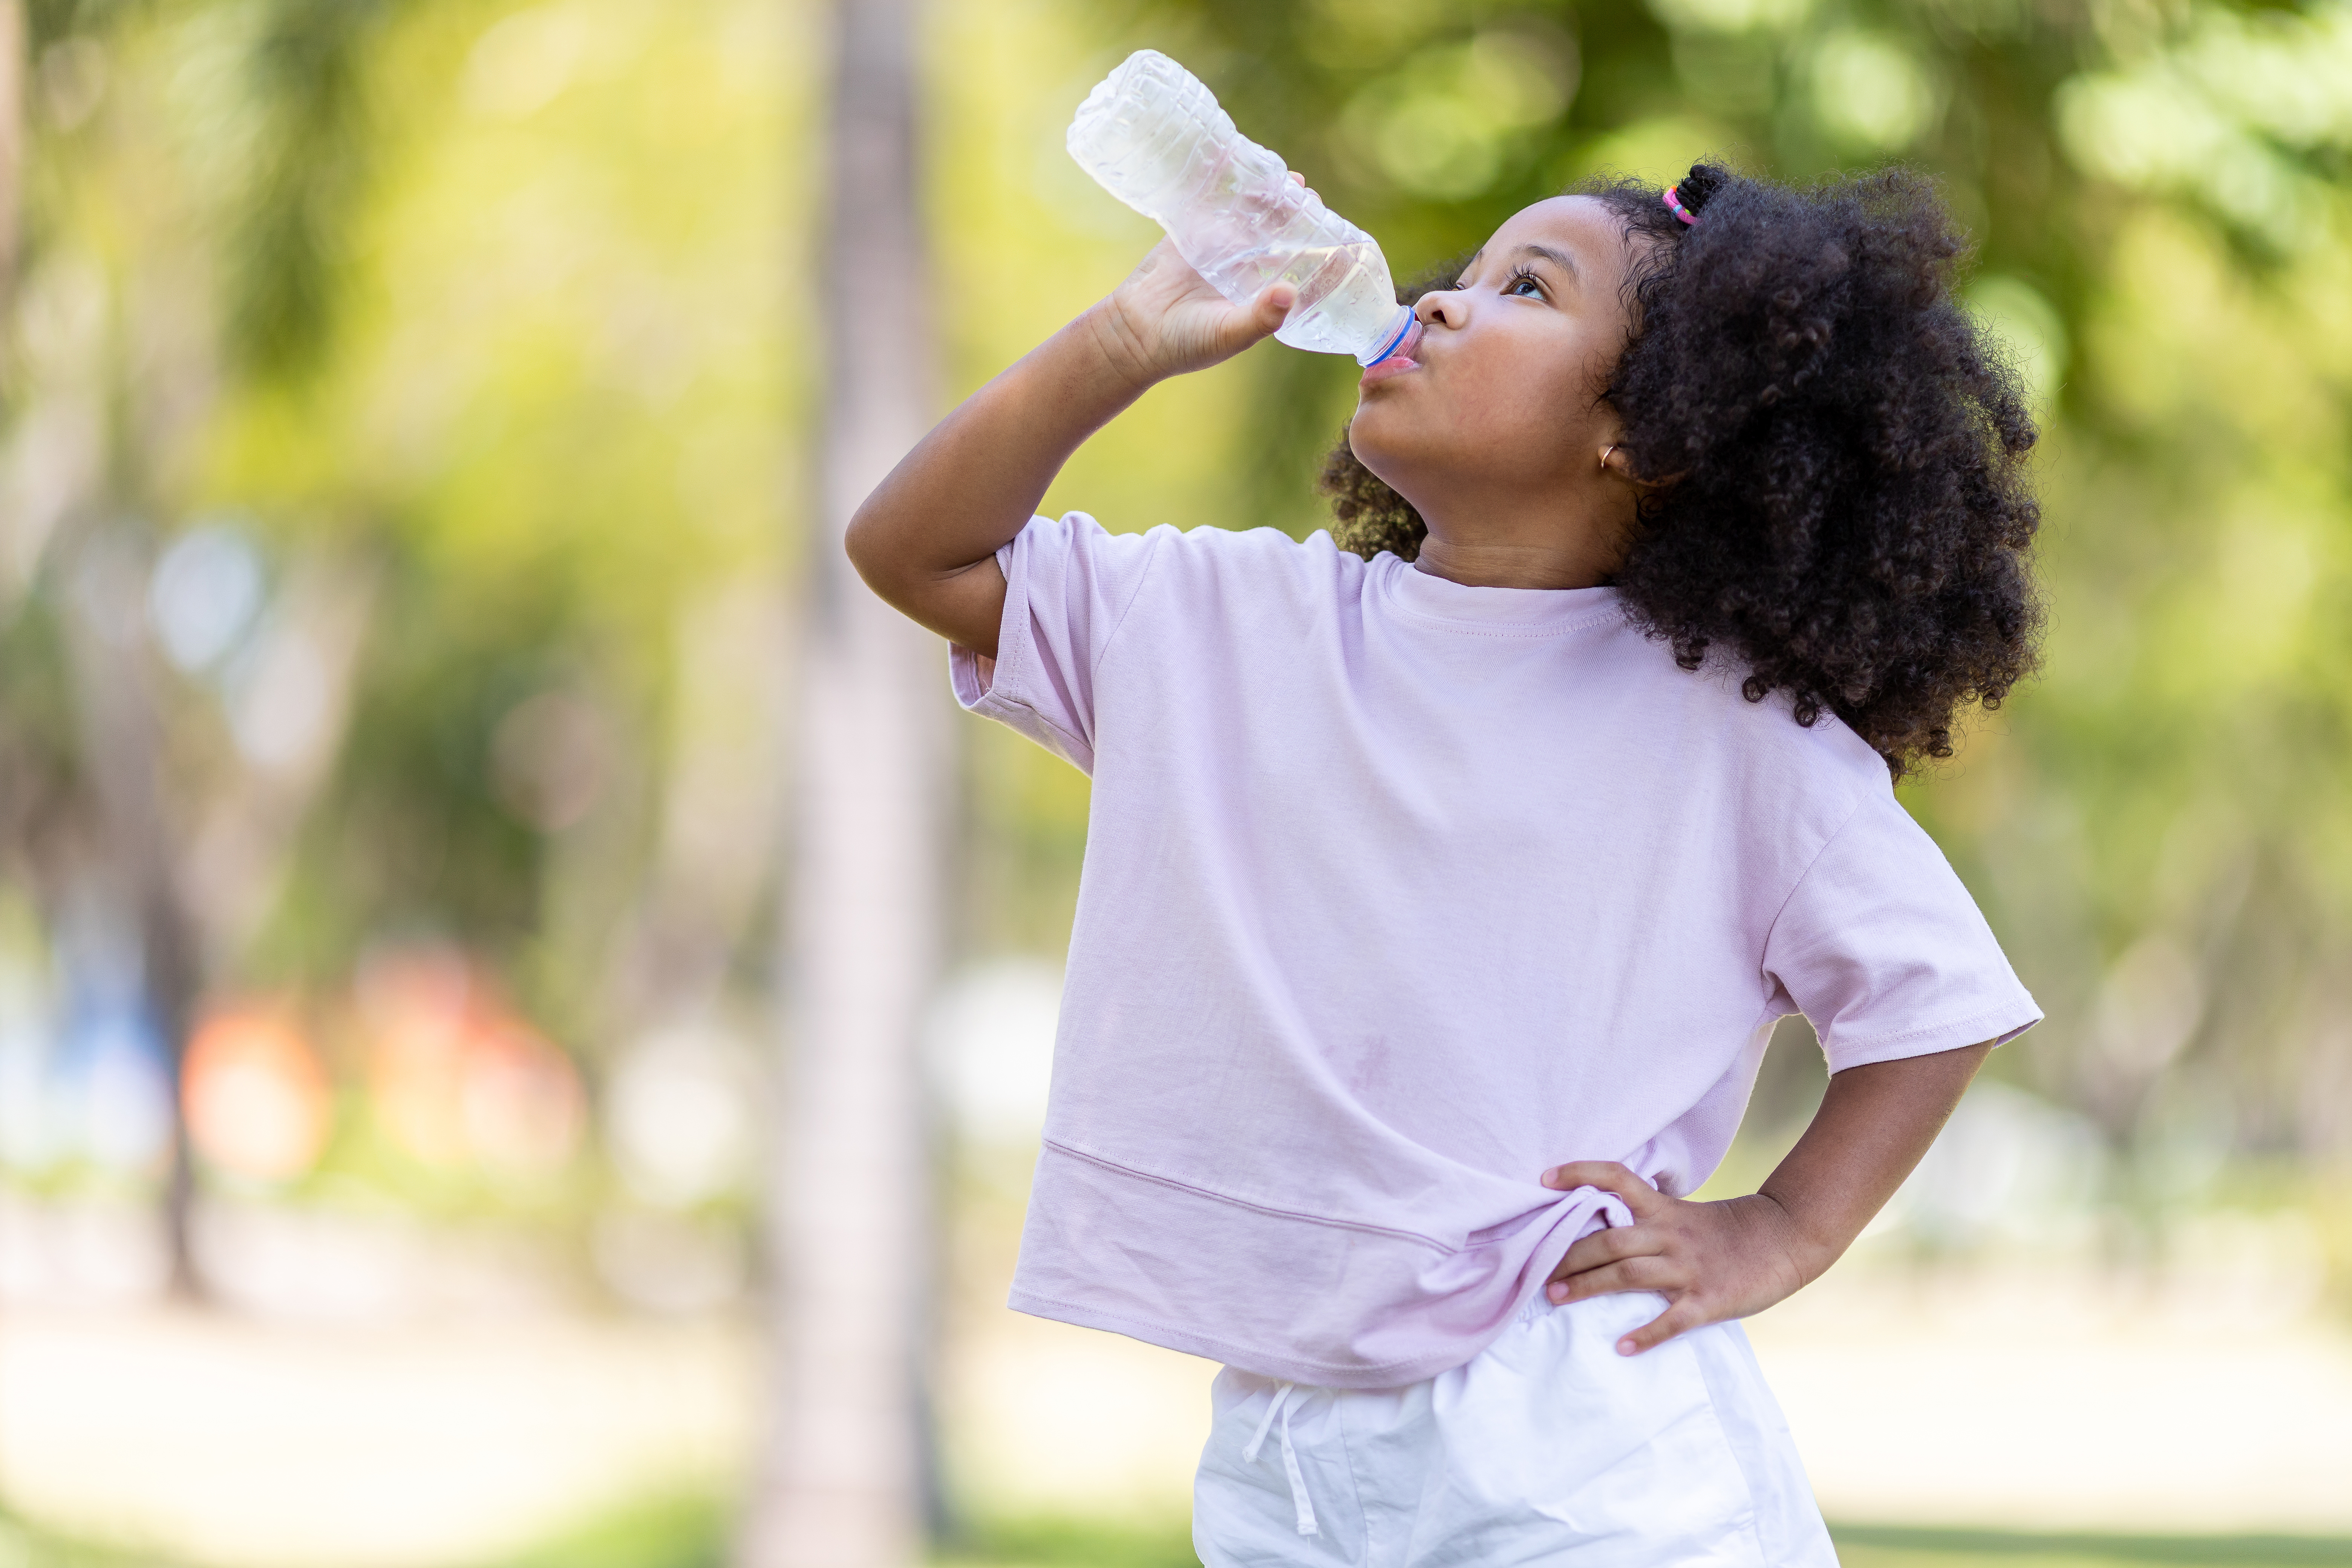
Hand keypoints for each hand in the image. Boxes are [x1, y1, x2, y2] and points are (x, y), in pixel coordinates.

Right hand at [1084, 172, 1307, 388]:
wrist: (1134, 333)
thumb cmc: (1186, 343)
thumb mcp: (1228, 335)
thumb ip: (1260, 318)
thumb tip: (1289, 293)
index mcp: (1261, 292)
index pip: (1299, 266)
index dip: (1319, 250)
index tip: (1337, 234)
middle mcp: (1245, 267)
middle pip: (1280, 233)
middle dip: (1297, 215)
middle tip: (1309, 197)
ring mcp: (1219, 247)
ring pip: (1252, 214)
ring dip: (1269, 196)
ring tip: (1287, 179)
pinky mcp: (1192, 232)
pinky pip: (1214, 203)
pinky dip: (1228, 186)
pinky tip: (1244, 166)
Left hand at [1538, 1161, 1822, 1355]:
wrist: (1784, 1239)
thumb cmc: (1724, 1231)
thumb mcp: (1683, 1214)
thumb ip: (1645, 1219)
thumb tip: (1595, 1225)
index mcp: (1664, 1209)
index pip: (1617, 1179)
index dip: (1581, 1174)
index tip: (1544, 1179)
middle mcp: (1671, 1234)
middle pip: (1610, 1240)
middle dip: (1569, 1255)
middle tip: (1537, 1271)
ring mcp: (1689, 1268)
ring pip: (1629, 1275)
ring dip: (1588, 1286)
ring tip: (1555, 1298)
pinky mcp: (1708, 1300)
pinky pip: (1672, 1320)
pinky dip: (1646, 1334)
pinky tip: (1621, 1347)